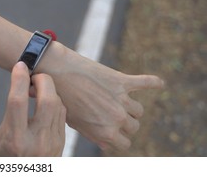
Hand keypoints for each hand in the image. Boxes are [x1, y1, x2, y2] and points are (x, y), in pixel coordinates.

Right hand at [0, 62, 65, 156]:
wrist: (27, 175)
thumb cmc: (10, 152)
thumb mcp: (4, 134)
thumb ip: (14, 111)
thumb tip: (24, 82)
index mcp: (16, 140)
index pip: (18, 102)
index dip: (19, 80)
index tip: (20, 65)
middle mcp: (37, 142)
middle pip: (47, 100)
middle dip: (43, 81)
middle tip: (34, 75)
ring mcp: (54, 143)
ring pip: (58, 104)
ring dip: (49, 89)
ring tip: (39, 86)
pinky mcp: (63, 142)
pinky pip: (63, 113)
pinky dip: (55, 100)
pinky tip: (46, 99)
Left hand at [40, 44, 164, 150]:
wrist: (56, 72)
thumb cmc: (62, 98)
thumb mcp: (75, 122)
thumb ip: (92, 134)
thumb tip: (106, 145)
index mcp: (106, 132)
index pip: (125, 144)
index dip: (118, 138)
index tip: (112, 131)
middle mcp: (117, 118)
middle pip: (134, 127)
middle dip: (124, 122)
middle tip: (110, 112)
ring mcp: (121, 99)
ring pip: (139, 110)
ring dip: (130, 107)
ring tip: (115, 99)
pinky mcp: (123, 81)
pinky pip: (146, 83)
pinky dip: (153, 82)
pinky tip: (159, 84)